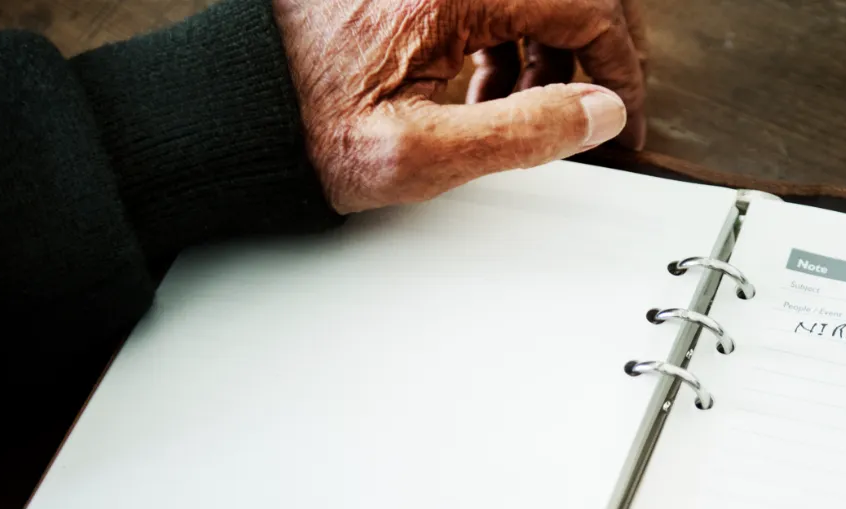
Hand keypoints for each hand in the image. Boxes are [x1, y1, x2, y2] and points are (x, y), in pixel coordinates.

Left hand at [273, 0, 646, 212]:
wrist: (225, 113)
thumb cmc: (300, 132)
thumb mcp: (422, 156)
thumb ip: (524, 133)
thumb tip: (596, 112)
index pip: (583, 6)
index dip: (617, 67)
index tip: (620, 114)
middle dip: (581, 56)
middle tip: (581, 112)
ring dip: (538, 50)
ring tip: (510, 112)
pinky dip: (498, 37)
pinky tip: (475, 89)